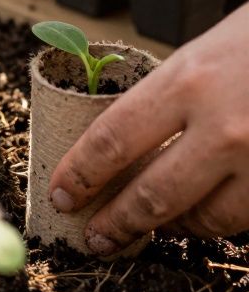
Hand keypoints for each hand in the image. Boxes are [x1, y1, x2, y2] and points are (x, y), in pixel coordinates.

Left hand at [48, 3, 248, 252]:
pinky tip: (207, 214)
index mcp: (186, 82)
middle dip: (116, 223)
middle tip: (97, 237)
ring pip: (206, 219)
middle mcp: (223, 127)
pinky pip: (247, 218)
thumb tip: (120, 146)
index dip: (80, 175)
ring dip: (174, 228)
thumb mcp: (201, 54)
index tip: (61, 195)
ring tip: (155, 226)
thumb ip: (166, 99)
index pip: (111, 140)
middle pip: (151, 195)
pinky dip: (222, 221)